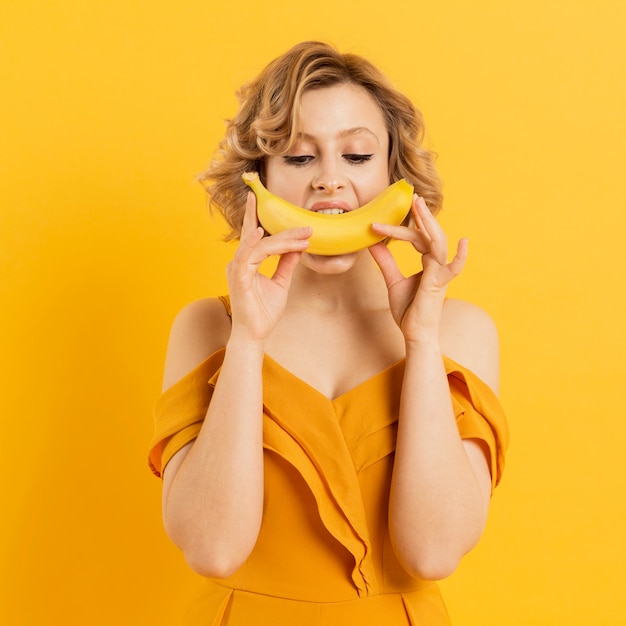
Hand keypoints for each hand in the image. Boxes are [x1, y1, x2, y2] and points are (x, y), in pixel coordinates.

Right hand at [226, 192, 310, 342]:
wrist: (255, 334)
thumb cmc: (263, 312)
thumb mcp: (281, 283)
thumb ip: (286, 264)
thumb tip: (297, 247)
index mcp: (247, 262)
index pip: (257, 237)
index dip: (270, 224)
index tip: (293, 220)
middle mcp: (239, 262)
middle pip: (251, 233)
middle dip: (256, 214)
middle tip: (262, 196)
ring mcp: (237, 269)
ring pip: (259, 244)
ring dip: (282, 238)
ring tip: (302, 235)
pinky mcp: (238, 278)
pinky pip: (247, 255)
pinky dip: (255, 243)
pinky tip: (263, 232)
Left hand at [369, 194, 466, 341]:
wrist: (414, 334)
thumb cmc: (408, 310)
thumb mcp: (393, 281)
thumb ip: (386, 263)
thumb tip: (372, 244)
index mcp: (428, 262)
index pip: (416, 238)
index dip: (397, 230)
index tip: (375, 225)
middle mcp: (436, 264)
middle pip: (428, 235)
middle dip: (421, 215)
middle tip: (412, 196)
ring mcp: (440, 273)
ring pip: (436, 242)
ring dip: (428, 223)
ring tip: (419, 205)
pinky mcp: (439, 283)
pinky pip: (453, 268)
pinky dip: (461, 257)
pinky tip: (464, 243)